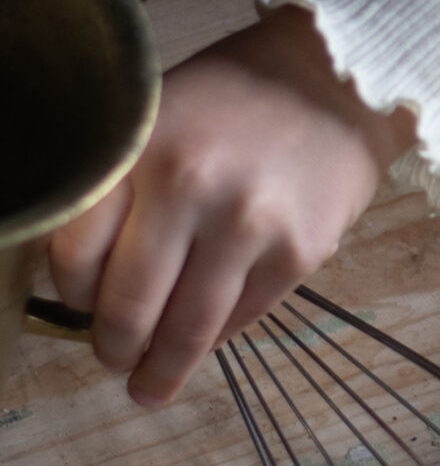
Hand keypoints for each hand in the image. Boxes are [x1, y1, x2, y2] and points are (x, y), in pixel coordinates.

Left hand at [47, 6, 416, 407]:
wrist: (342, 79)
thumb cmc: (236, 95)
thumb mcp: (160, 114)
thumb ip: (120, 183)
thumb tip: (92, 278)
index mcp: (141, 147)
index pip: (76, 252)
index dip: (71, 291)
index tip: (82, 303)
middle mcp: (189, 187)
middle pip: (128, 304)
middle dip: (114, 346)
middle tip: (113, 358)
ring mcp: (249, 225)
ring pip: (186, 329)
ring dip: (161, 369)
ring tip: (148, 386)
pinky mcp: (299, 254)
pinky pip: (241, 319)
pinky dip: (216, 340)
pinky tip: (205, 341)